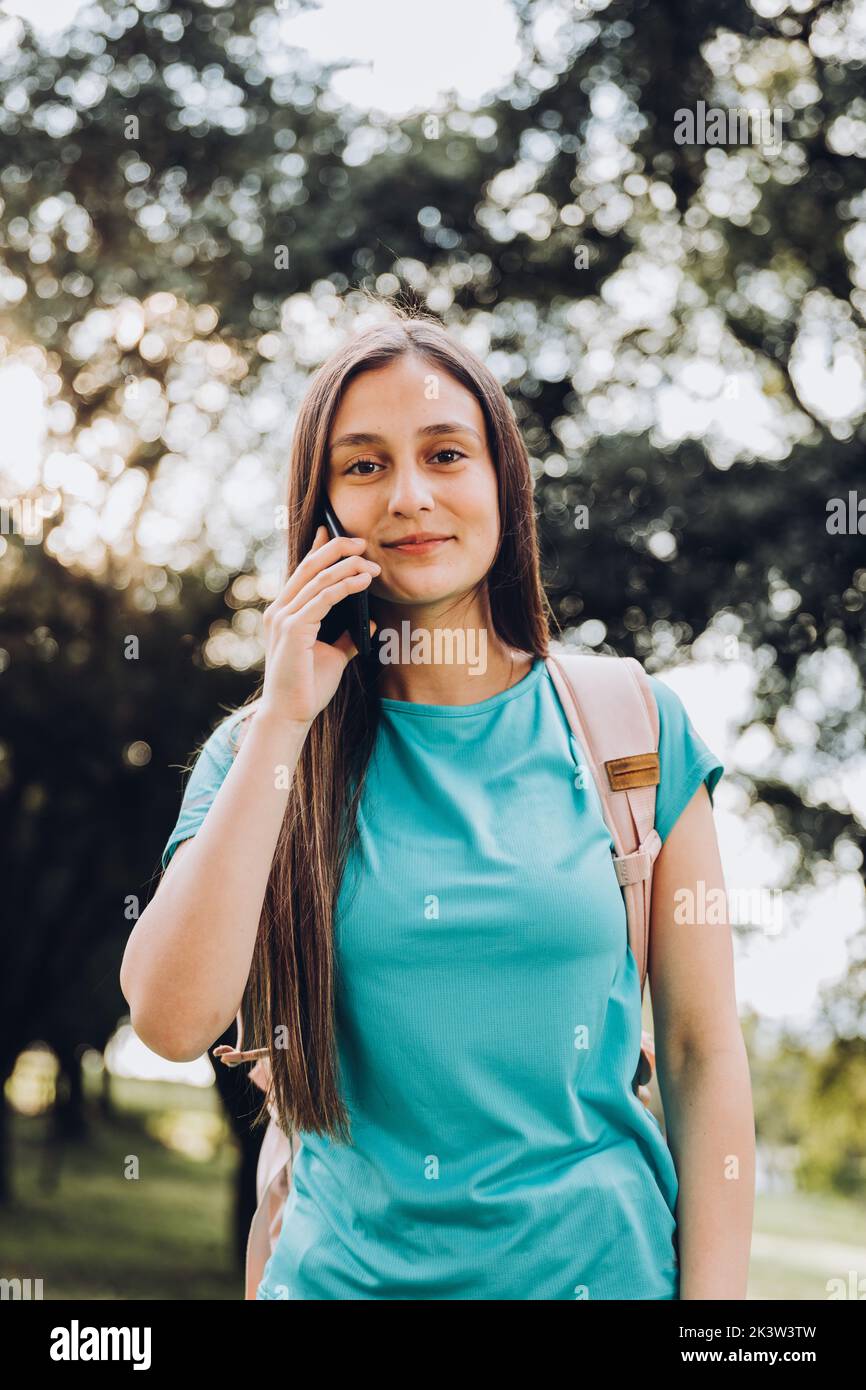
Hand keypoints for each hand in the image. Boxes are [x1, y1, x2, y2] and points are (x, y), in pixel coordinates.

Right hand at [258, 525, 378, 727]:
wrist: (291, 715)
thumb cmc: (308, 688)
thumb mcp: (332, 655)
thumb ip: (346, 637)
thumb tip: (368, 623)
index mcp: (283, 613)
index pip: (302, 572)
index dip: (318, 549)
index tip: (334, 531)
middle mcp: (278, 611)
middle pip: (309, 567)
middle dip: (337, 549)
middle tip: (362, 542)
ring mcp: (283, 618)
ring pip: (318, 579)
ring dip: (348, 568)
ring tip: (372, 565)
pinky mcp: (293, 629)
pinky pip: (323, 598)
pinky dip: (345, 586)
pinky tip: (363, 582)